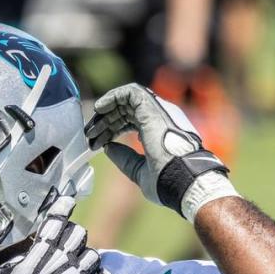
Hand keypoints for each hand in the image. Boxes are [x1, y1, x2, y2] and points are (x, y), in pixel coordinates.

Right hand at [0, 195, 109, 273]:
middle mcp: (63, 260)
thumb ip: (23, 256)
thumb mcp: (4, 270)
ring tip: (78, 268)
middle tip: (67, 245)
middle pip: (79, 233)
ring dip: (86, 259)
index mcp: (42, 250)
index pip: (58, 220)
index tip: (67, 201)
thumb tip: (31, 250)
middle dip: (73, 236)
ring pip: (93, 255)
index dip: (63, 208)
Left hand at [85, 83, 236, 221]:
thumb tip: (108, 147)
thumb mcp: (140, 171)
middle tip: (90, 135)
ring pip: (128, 100)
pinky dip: (113, 96)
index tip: (97, 142)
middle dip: (106, 122)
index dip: (112, 130)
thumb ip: (125, 158)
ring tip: (92, 124)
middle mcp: (161, 119)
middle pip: (127, 111)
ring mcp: (158, 112)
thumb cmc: (168, 181)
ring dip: (107, 110)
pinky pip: (131, 92)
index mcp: (159, 132)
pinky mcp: (153, 109)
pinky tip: (100, 108)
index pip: (132, 122)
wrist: (184, 181)